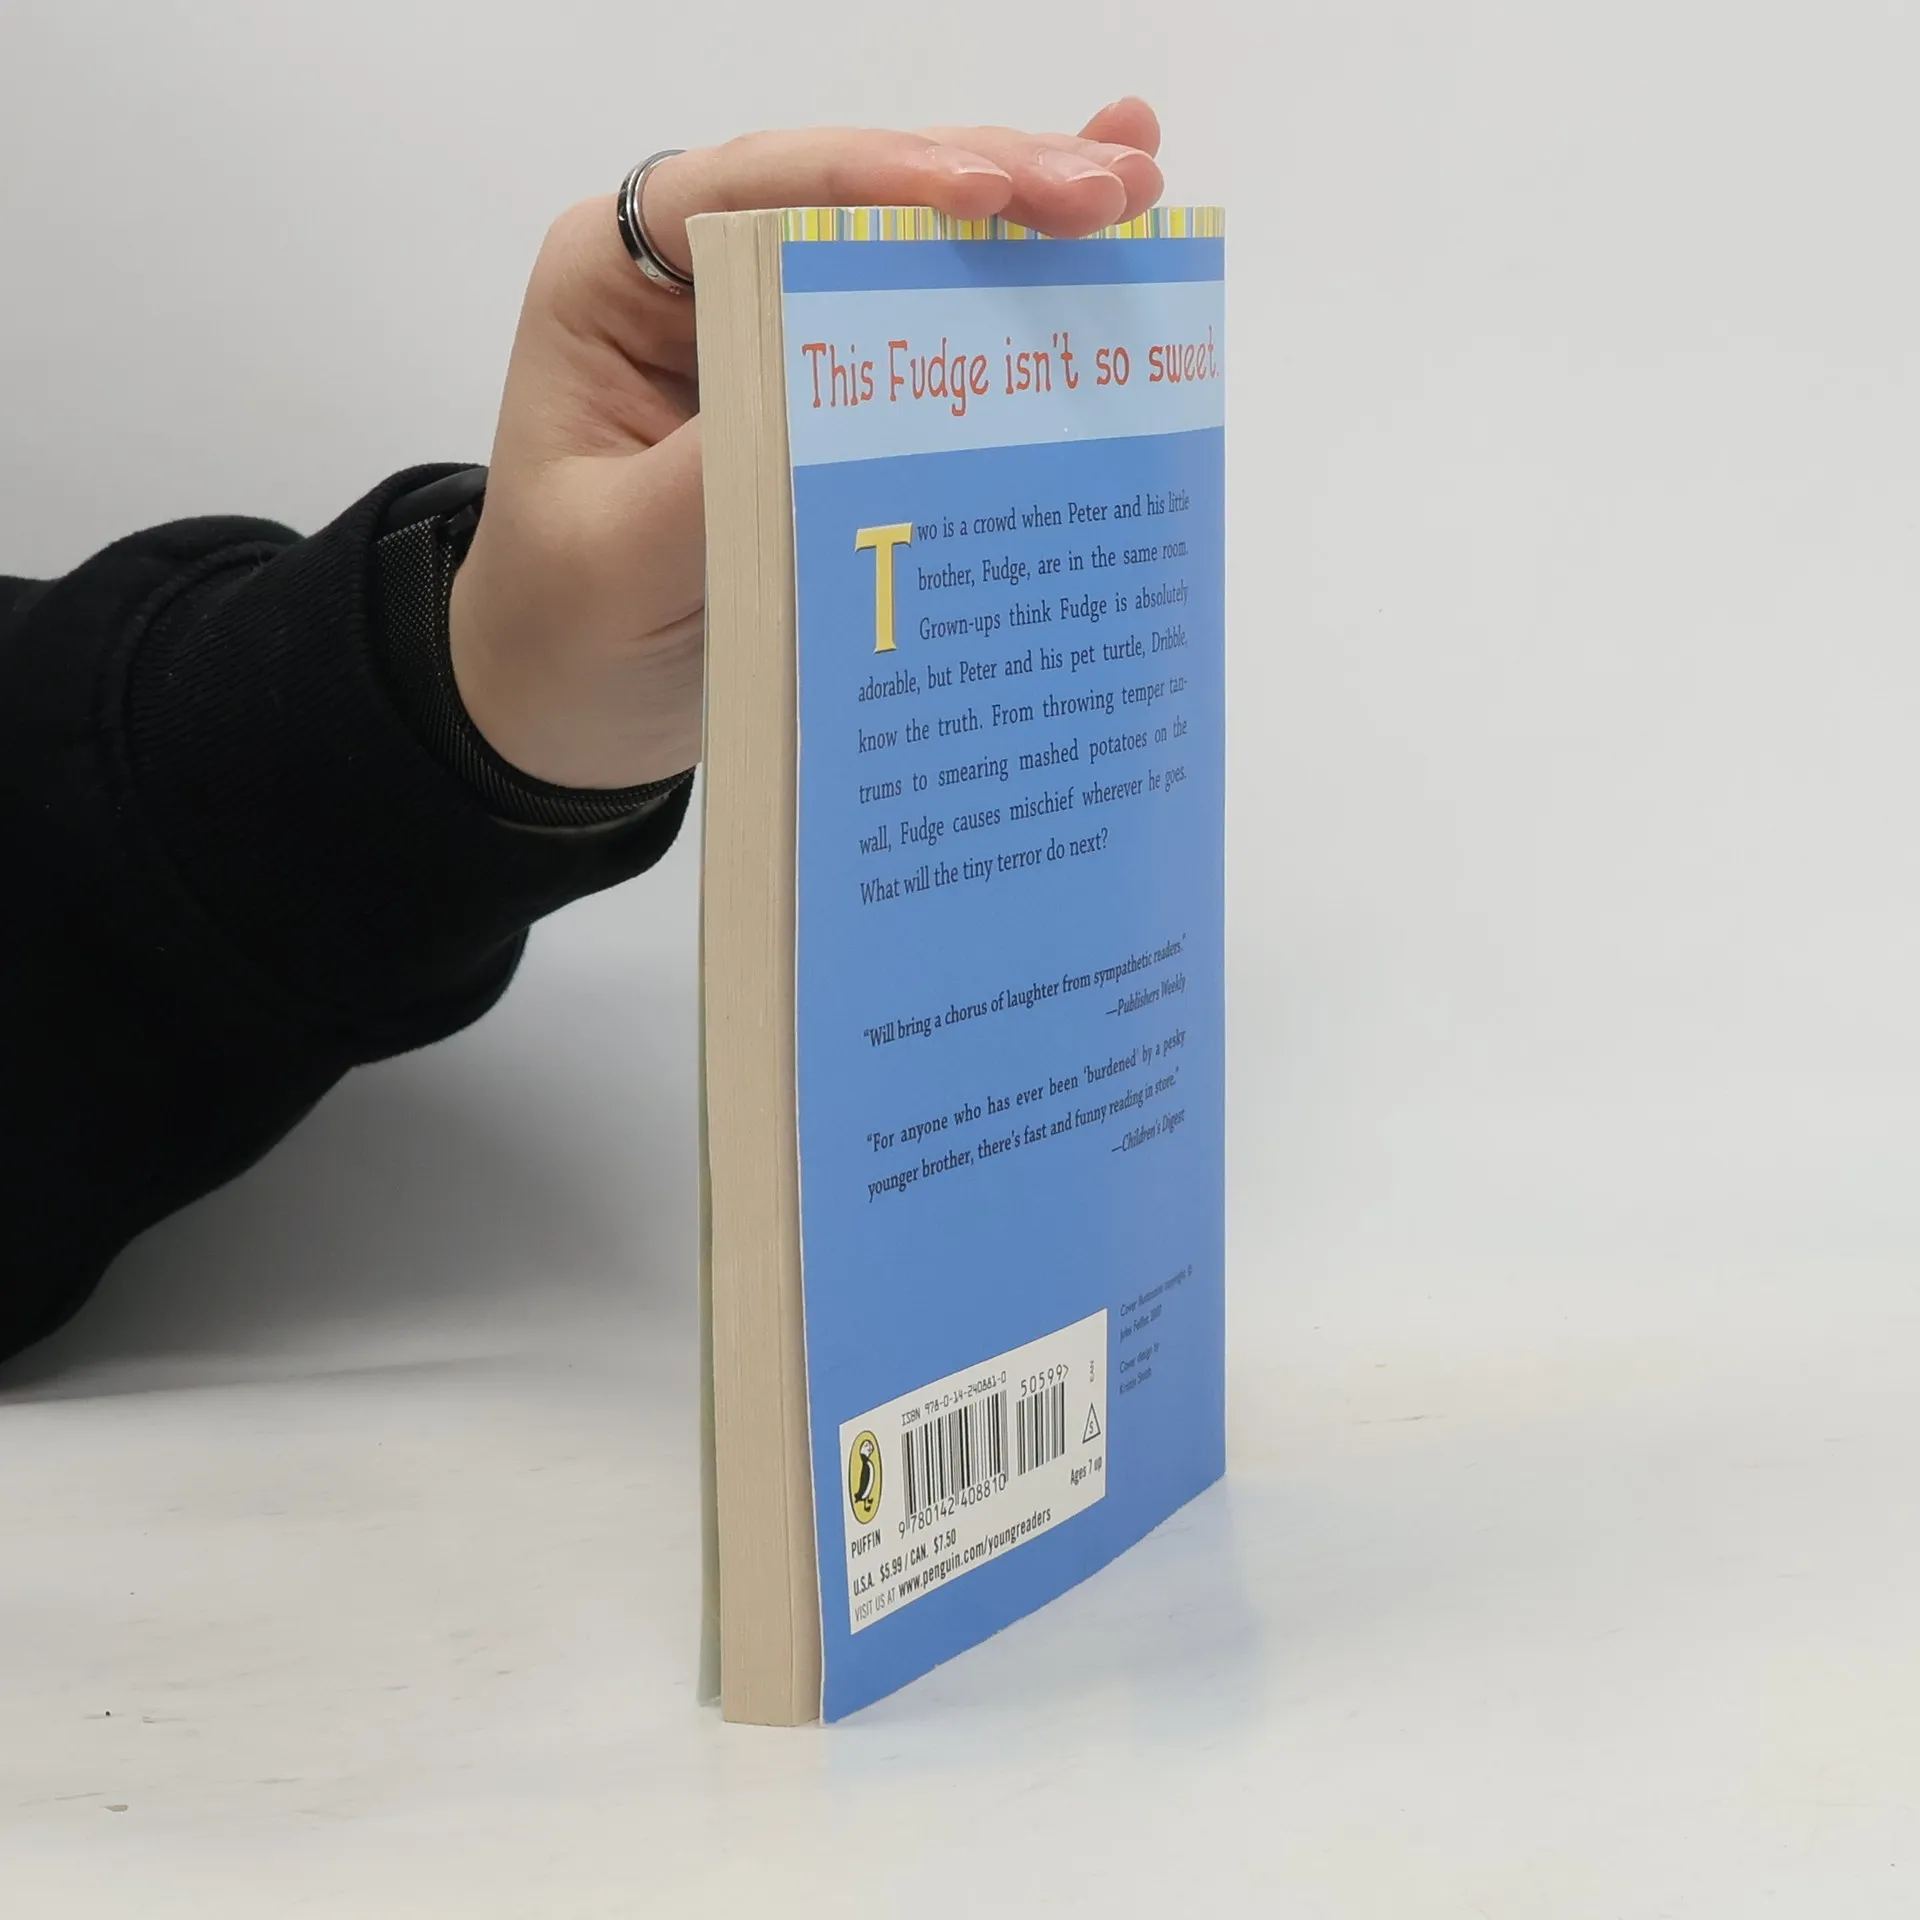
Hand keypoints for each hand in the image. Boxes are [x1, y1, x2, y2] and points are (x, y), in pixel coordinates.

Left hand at [447, 102, 1164, 790]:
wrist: (569, 703)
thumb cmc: (569, 627)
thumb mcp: (623, 558)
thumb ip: (717, 472)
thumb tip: (844, 399)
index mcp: (615, 281)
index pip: (756, 192)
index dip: (880, 180)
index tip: (992, 195)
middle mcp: (696, 276)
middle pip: (852, 196)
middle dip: (989, 182)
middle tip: (1115, 192)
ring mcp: (768, 324)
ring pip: (904, 242)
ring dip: (1024, 215)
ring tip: (1139, 188)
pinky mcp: (825, 388)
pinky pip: (924, 323)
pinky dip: (1013, 283)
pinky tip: (1104, 235)